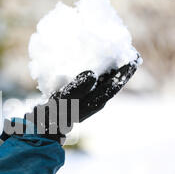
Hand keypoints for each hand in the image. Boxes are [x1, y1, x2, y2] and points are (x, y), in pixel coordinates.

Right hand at [24, 55, 139, 141]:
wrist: (40, 126)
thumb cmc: (51, 115)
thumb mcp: (62, 102)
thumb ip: (76, 89)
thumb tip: (92, 74)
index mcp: (95, 102)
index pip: (115, 84)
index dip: (126, 70)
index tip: (134, 54)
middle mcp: (94, 99)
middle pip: (113, 80)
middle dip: (120, 64)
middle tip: (127, 47)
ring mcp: (86, 97)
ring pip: (103, 79)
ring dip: (108, 65)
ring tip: (112, 48)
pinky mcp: (78, 94)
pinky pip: (91, 78)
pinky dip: (94, 67)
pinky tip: (90, 57)